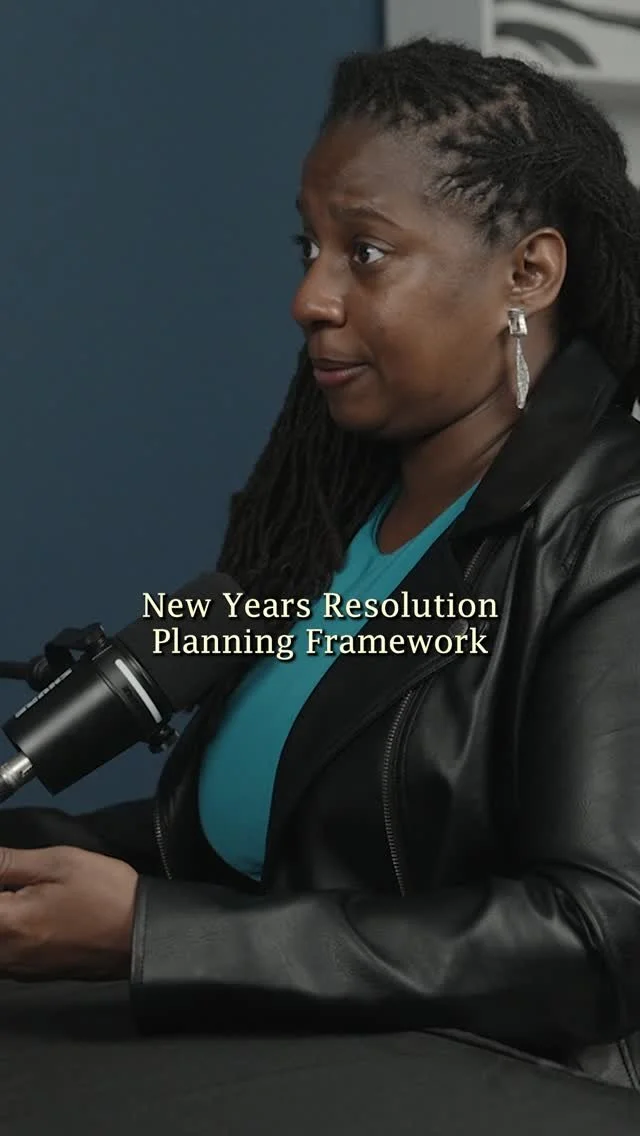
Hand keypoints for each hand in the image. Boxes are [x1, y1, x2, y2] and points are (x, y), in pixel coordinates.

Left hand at [0, 845, 138, 980]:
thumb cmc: (104, 895)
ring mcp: (15, 969)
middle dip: (2, 895)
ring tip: (20, 892)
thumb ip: (9, 862)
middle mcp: (3, 955)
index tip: (9, 873)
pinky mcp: (29, 974)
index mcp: (5, 924)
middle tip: (14, 879)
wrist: (142, 936)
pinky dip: (7, 933)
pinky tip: (22, 912)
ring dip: (4, 915)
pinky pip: (2, 955)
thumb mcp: (59, 863)